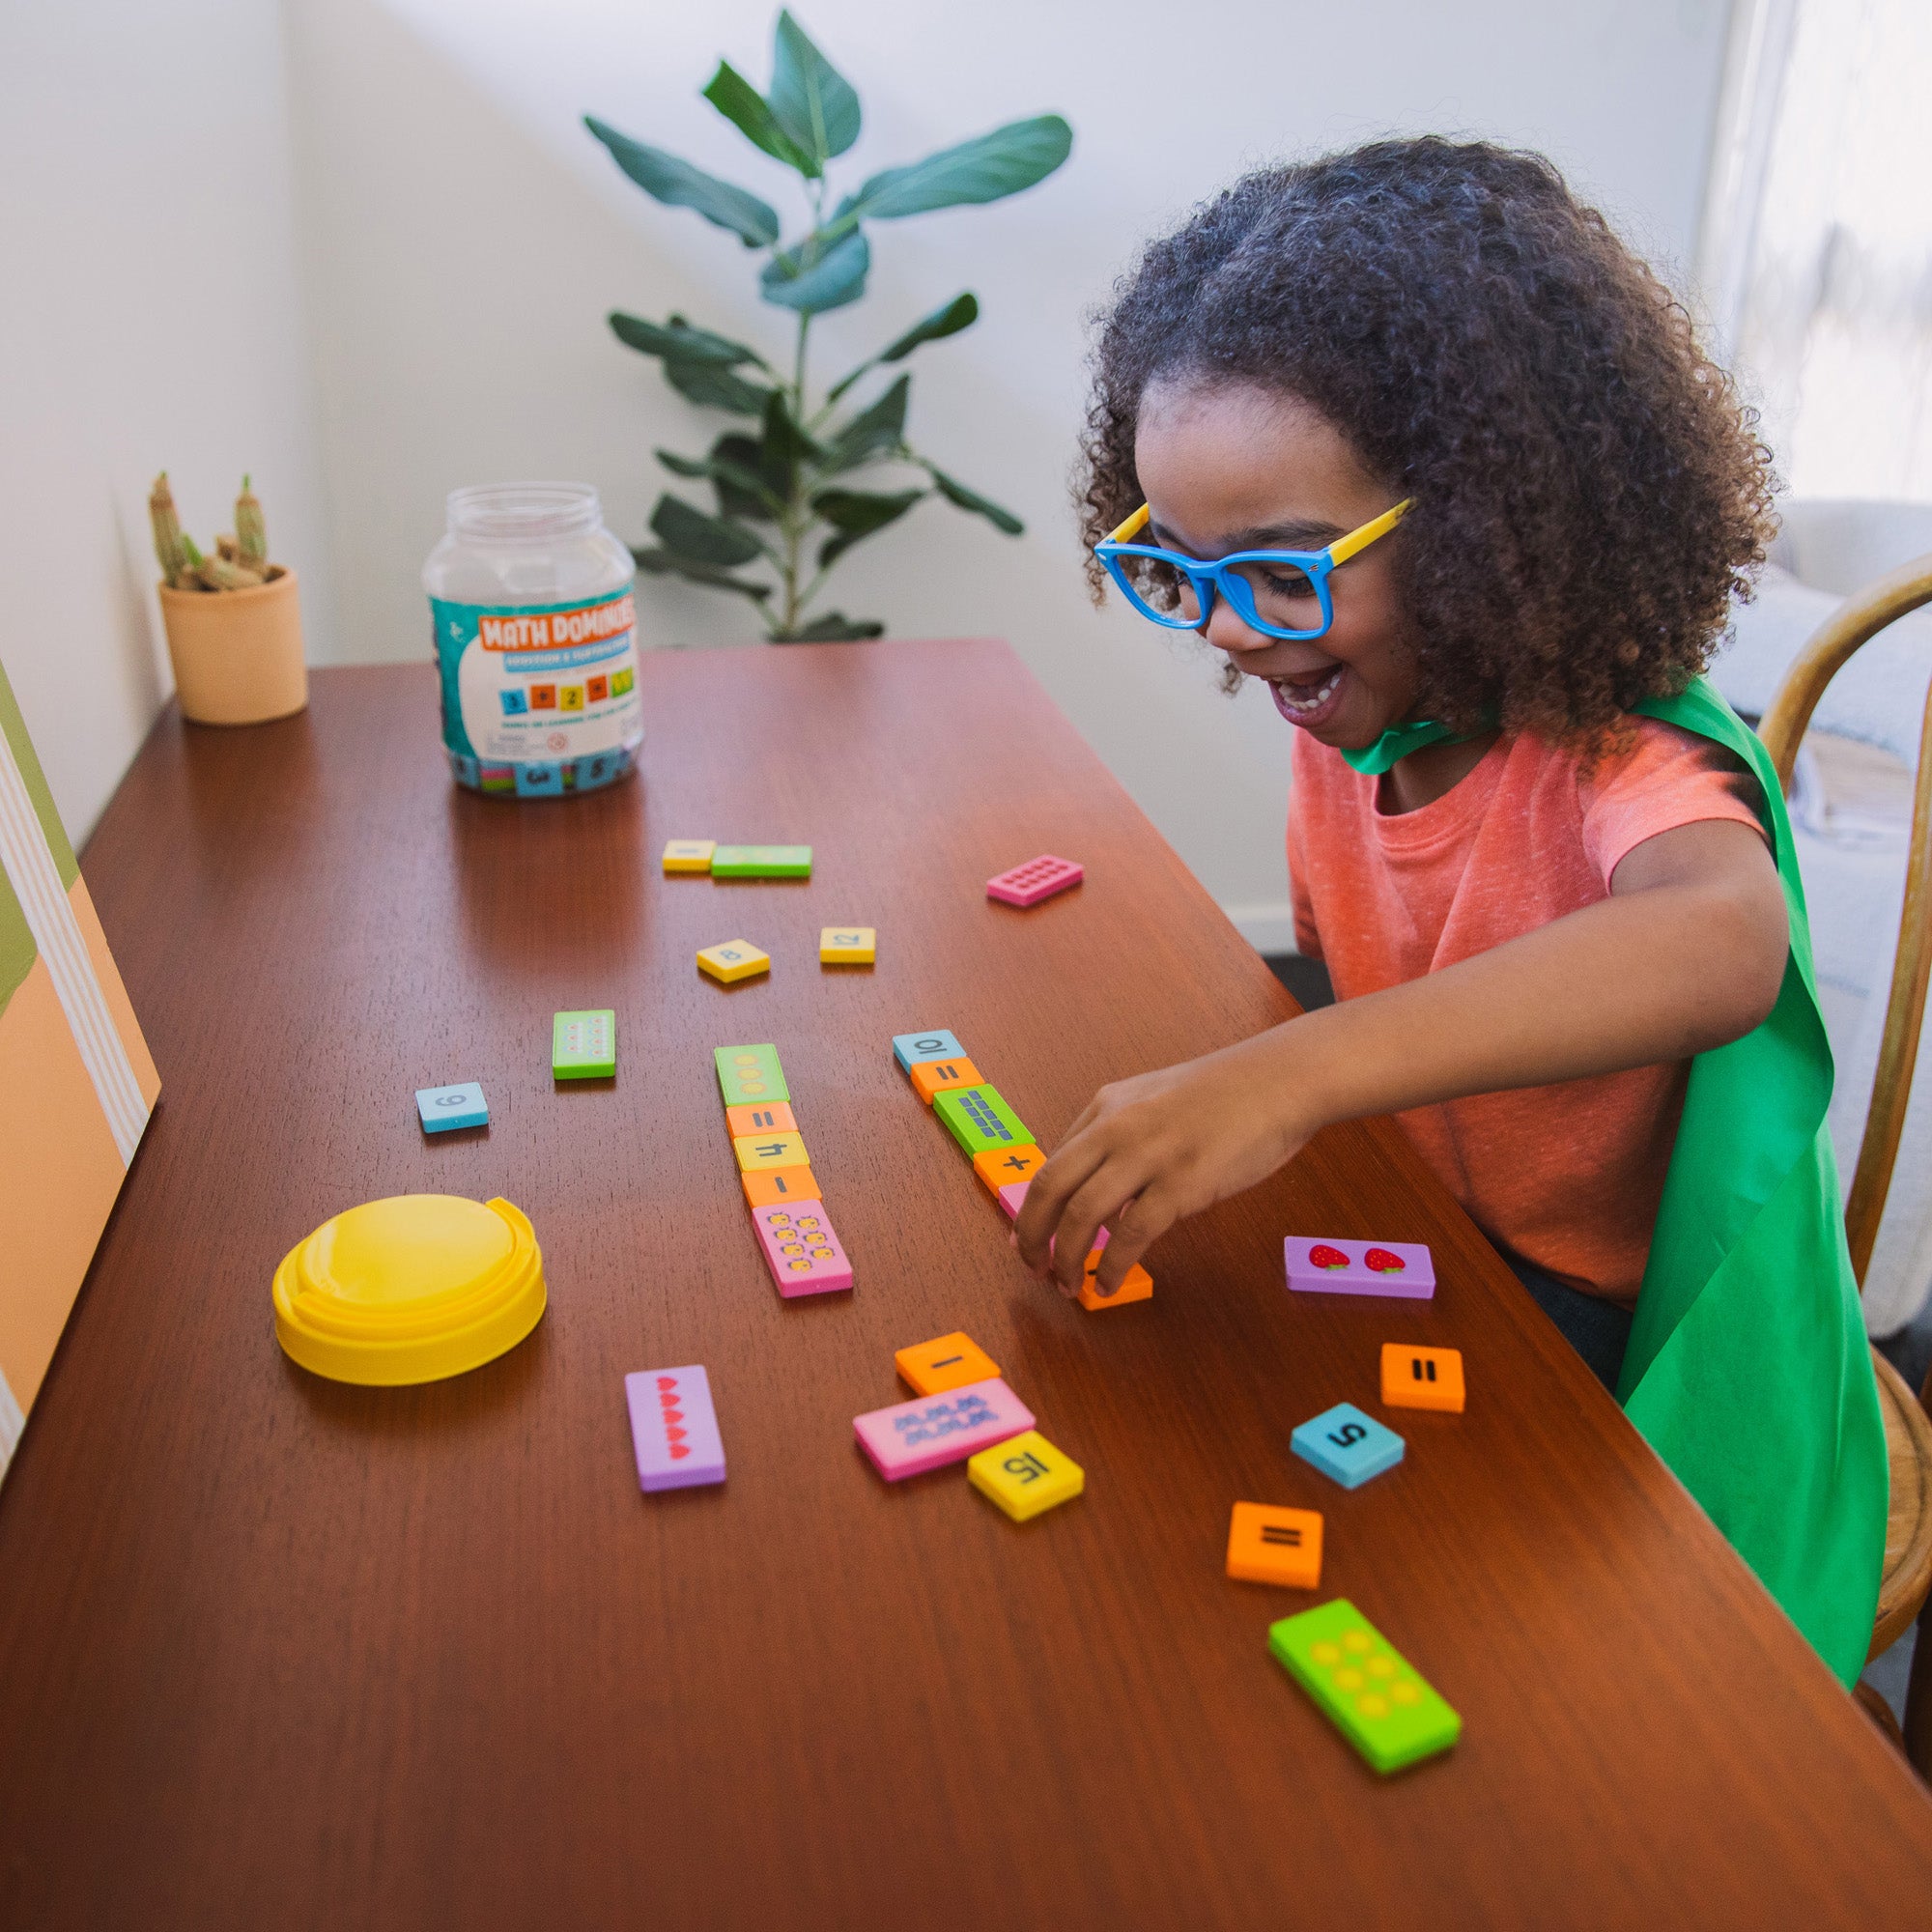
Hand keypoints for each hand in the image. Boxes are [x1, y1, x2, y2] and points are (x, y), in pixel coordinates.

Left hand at [1013, 1032, 1318, 1297]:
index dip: (1033, 1209)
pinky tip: (1108, 1283)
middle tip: (1032, 1267)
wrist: (1278, 1081)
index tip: (1027, 1238)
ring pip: (1081, 1215)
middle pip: (1051, 1188)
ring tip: (1067, 1285)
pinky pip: (1131, 1235)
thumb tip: (1095, 1186)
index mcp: (1105, 1107)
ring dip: (1066, 1258)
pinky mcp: (1181, 1183)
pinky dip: (1112, 1266)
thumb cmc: (1225, 1095)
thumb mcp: (1154, 1098)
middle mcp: (1116, 1128)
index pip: (1052, 1163)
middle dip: (1032, 1236)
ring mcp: (1147, 1155)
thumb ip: (1120, 1134)